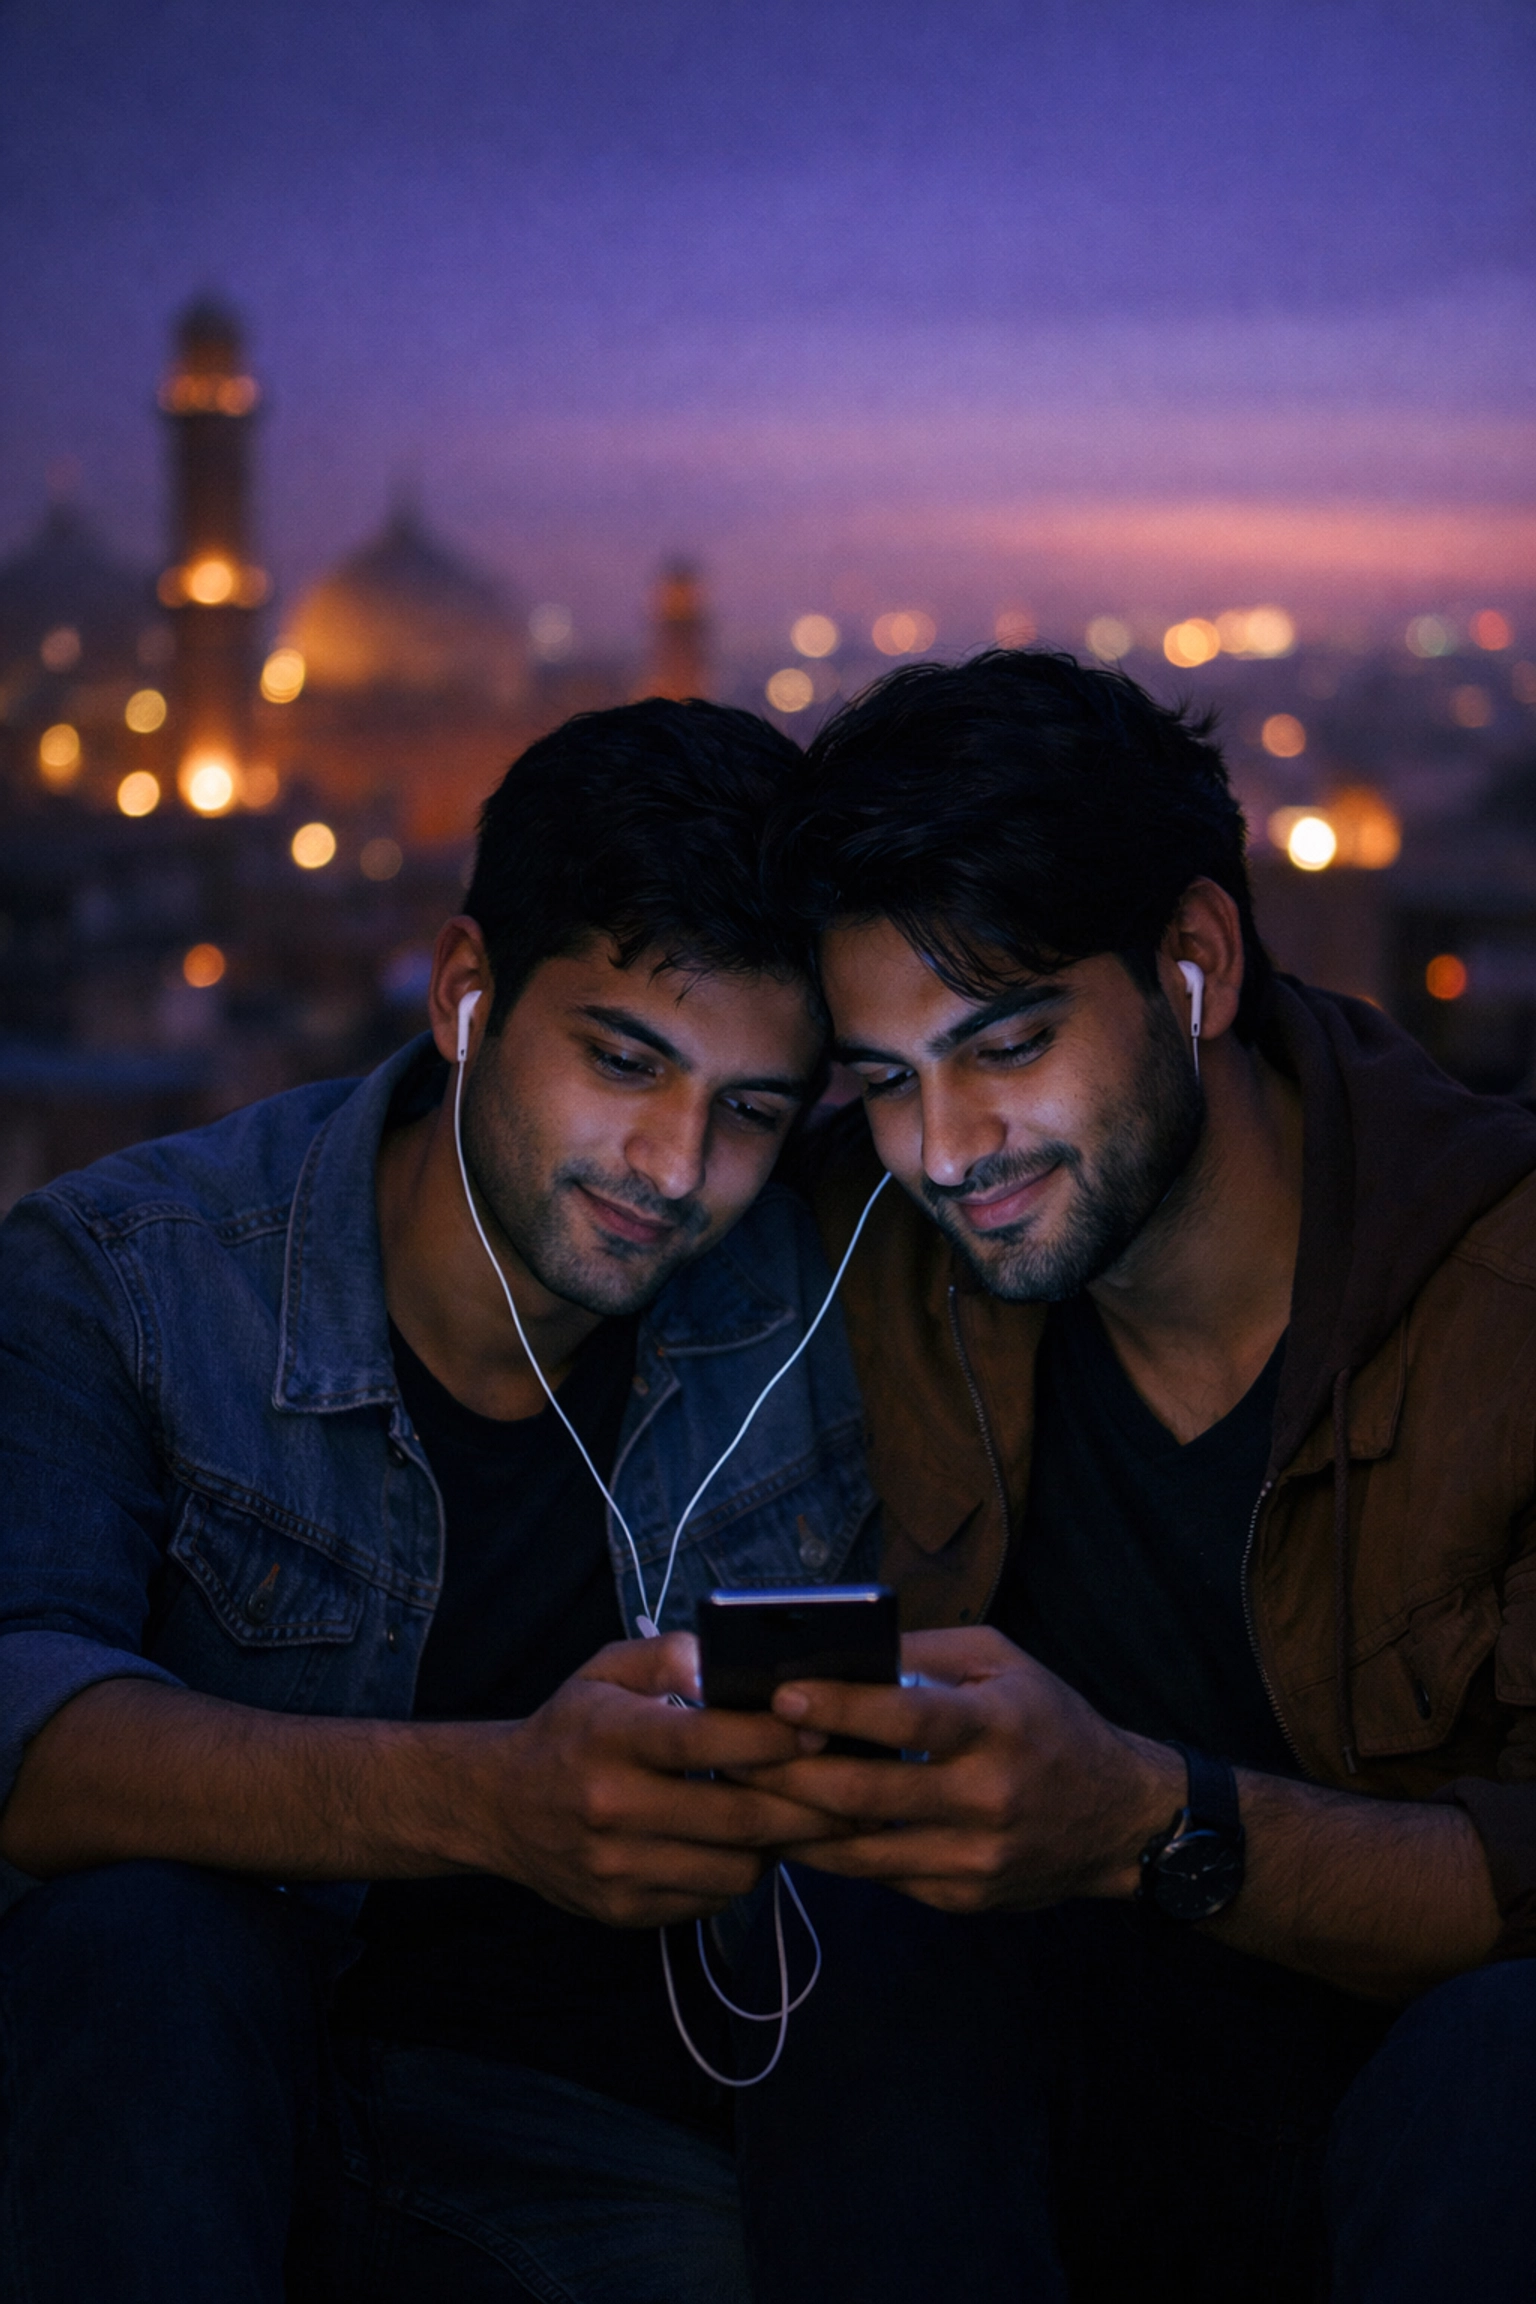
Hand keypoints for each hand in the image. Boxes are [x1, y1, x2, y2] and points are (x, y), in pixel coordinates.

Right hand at [458, 1633, 848, 1926]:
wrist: (499, 1808)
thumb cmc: (570, 1728)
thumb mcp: (605, 1670)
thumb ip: (668, 1655)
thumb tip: (725, 1664)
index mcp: (610, 1739)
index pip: (707, 1740)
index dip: (774, 1736)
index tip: (822, 1726)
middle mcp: (612, 1809)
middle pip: (738, 1817)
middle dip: (808, 1805)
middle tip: (852, 1790)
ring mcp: (617, 1869)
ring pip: (735, 1869)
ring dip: (777, 1844)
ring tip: (798, 1816)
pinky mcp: (625, 1910)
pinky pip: (710, 1899)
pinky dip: (739, 1873)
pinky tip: (747, 1844)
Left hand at [744, 1627, 1180, 1912]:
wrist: (1120, 1820)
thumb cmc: (1050, 1723)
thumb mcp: (1001, 1663)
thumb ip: (921, 1654)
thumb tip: (837, 1650)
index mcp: (998, 1728)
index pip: (908, 1718)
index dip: (840, 1708)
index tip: (780, 1694)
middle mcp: (986, 1799)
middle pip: (865, 1792)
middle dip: (787, 1773)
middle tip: (730, 1749)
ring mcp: (973, 1858)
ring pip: (858, 1847)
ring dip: (791, 1821)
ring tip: (739, 1791)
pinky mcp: (960, 1897)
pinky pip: (877, 1874)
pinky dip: (828, 1851)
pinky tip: (789, 1826)